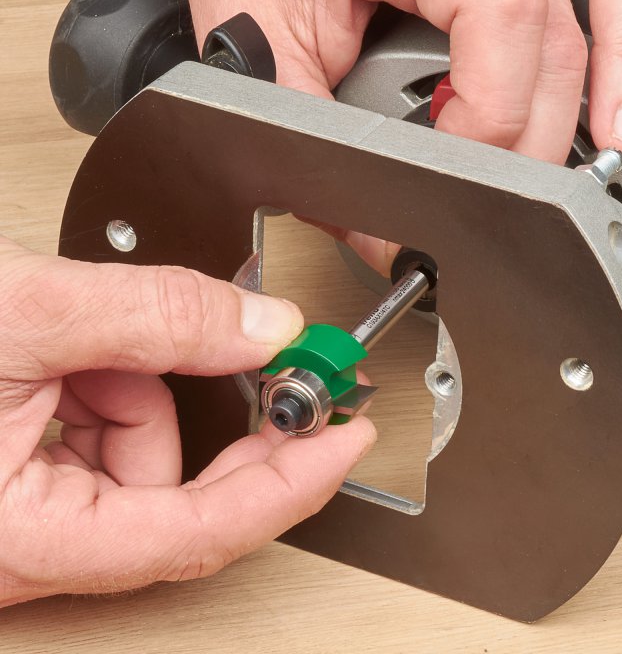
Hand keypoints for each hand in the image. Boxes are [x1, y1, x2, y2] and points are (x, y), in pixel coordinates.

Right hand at [0, 237, 374, 606]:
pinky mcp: (15, 480)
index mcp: (19, 539)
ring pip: (140, 458)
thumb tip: (264, 324)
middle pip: (178, 498)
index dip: (290, 481)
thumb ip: (157, 315)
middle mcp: (21, 546)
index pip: (199, 532)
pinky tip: (73, 356)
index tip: (349, 436)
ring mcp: (19, 518)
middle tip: (273, 368)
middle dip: (221, 421)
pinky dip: (109, 387)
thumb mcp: (26, 314)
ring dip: (143, 388)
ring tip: (91, 342)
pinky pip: (100, 439)